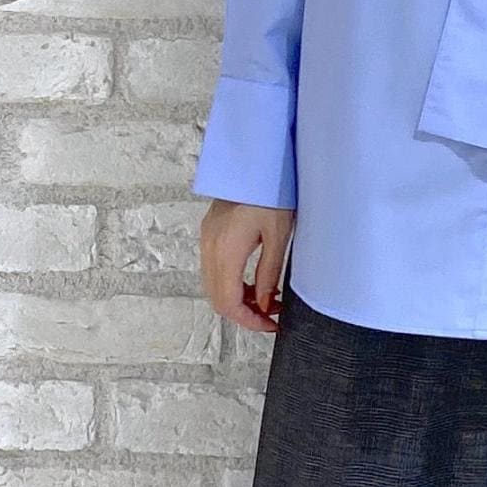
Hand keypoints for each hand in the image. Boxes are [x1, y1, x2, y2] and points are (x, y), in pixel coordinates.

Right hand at [200, 199, 293, 333]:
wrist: (256, 161)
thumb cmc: (272, 192)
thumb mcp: (279, 236)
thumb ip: (269, 273)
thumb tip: (265, 304)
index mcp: (227, 250)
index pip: (229, 302)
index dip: (249, 321)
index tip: (271, 325)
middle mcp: (210, 247)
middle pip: (217, 299)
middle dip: (244, 314)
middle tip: (272, 317)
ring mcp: (207, 239)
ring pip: (214, 286)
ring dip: (238, 300)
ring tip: (268, 300)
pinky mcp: (210, 234)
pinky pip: (215, 270)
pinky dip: (232, 284)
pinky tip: (255, 283)